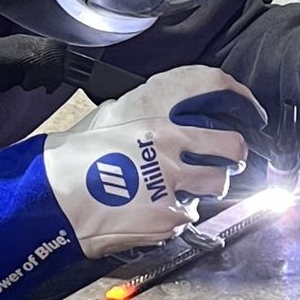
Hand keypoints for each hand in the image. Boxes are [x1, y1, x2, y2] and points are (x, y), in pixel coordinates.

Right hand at [43, 66, 266, 255]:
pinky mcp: (168, 214)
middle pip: (232, 144)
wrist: (51, 198)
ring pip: (219, 182)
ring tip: (187, 187)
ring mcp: (172, 179)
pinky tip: (157, 209)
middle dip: (235, 154)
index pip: (212, 85)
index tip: (248, 109)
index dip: (240, 96)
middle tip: (227, 158)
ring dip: (209, 186)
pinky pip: (190, 214)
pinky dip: (178, 214)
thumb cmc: (73, 157)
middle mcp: (168, 139)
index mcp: (152, 106)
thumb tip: (171, 112)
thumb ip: (146, 111)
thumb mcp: (110, 114)